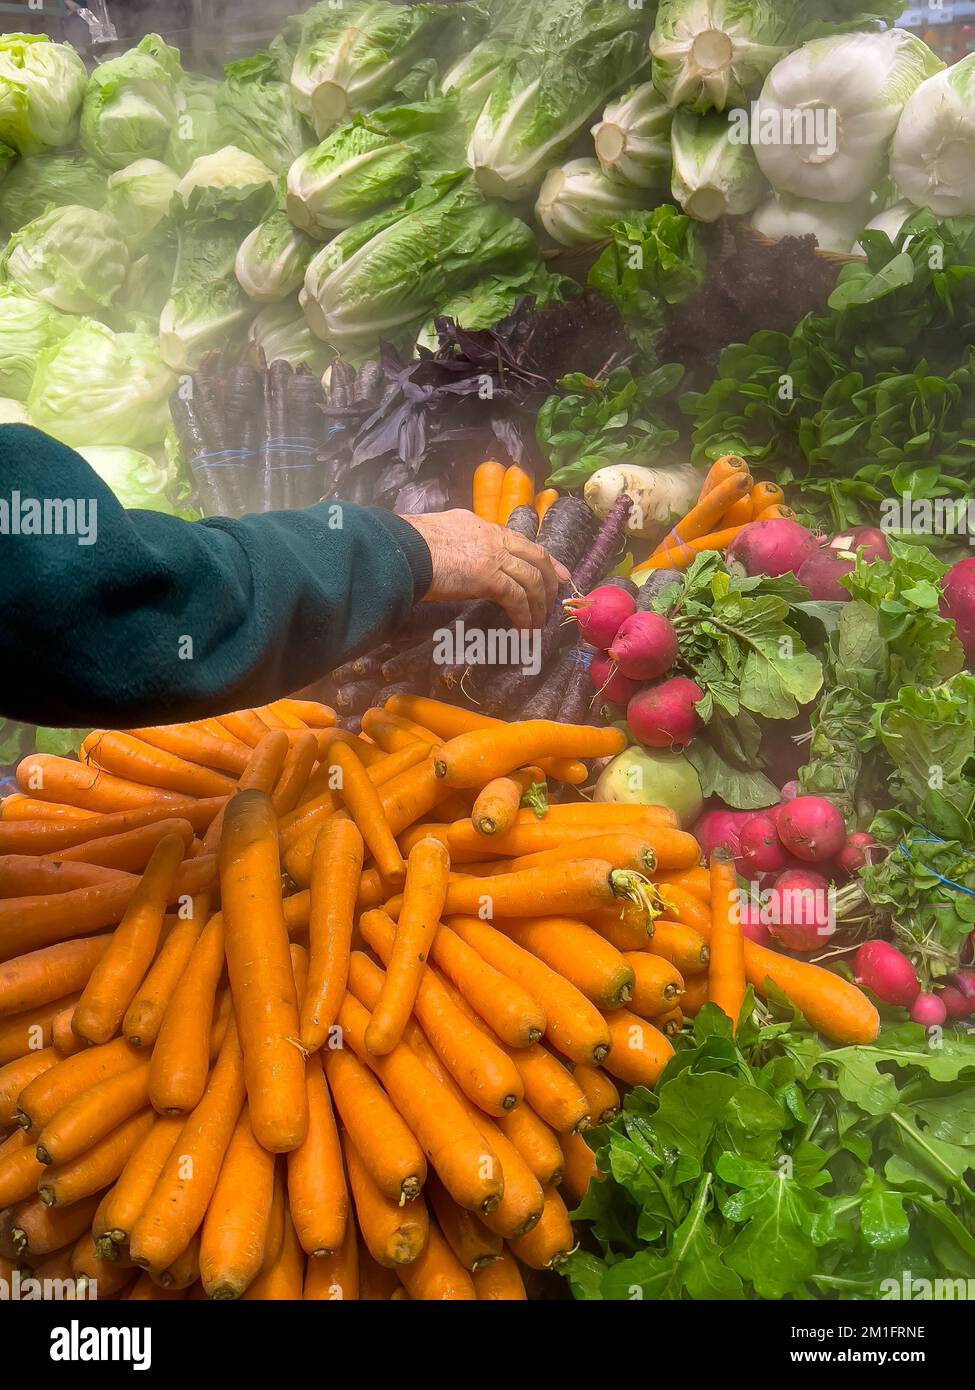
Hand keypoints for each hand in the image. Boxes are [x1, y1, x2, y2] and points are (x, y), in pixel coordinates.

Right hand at [401, 509, 569, 629]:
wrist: (399, 550)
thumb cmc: (406, 547)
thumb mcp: (437, 536)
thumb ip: (456, 546)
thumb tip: (458, 562)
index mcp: (480, 525)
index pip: (519, 540)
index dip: (542, 558)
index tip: (556, 571)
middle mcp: (492, 536)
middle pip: (535, 556)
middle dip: (551, 579)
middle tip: (557, 597)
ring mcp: (493, 555)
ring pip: (531, 580)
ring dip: (538, 605)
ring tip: (537, 625)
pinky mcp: (489, 576)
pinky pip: (517, 598)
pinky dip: (524, 616)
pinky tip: (523, 631)